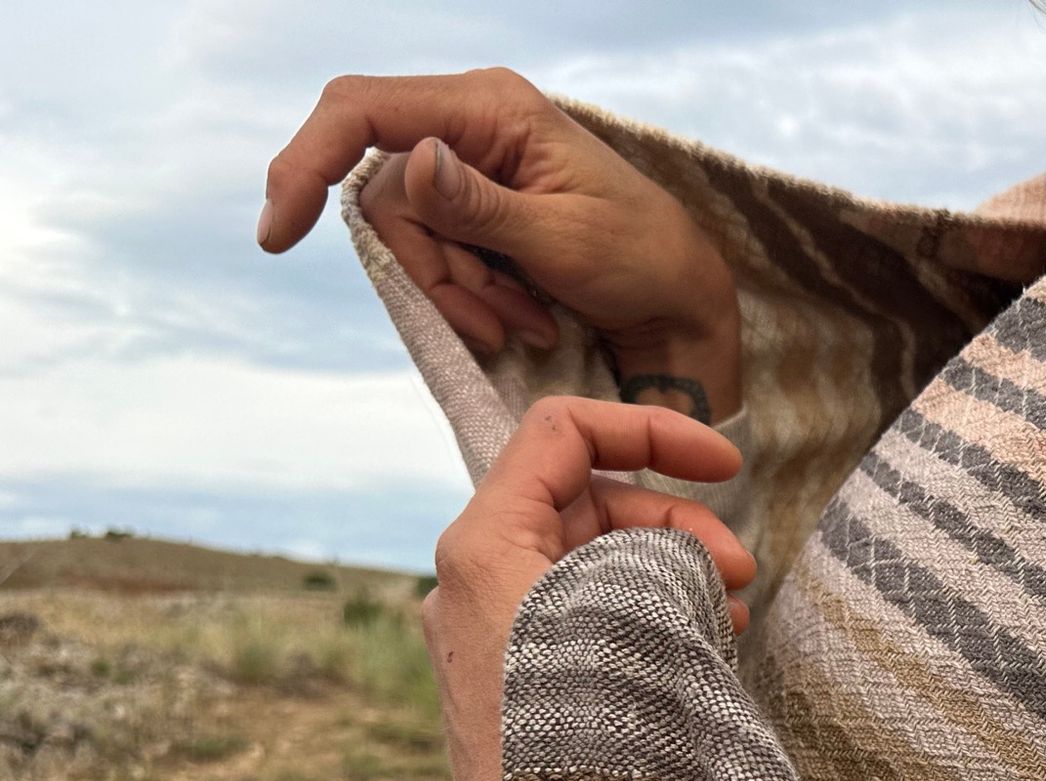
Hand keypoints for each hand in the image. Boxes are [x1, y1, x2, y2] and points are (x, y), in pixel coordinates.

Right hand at [262, 69, 740, 420]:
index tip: (279, 233)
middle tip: (497, 320)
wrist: (680, 301)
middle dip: (434, 271)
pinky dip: (473, 298)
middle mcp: (470, 124)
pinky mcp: (477, 211)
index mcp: (490, 107)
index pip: (362, 112)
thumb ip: (482, 208)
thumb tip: (413, 163)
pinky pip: (438, 257)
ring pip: (410, 239)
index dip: (306, 162)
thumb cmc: (641, 260)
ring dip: (461, 294)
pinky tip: (525, 317)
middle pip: (386, 198)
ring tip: (526, 322)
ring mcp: (471, 169)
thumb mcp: (564, 240)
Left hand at [422, 396, 753, 780]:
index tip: (730, 463)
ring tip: (726, 617)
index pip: (563, 433)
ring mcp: (488, 639)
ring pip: (589, 563)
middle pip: (585, 501)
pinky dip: (642, 616)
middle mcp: (472, 585)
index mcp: (483, 549)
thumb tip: (683, 559)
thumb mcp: (629, 618)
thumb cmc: (591, 749)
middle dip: (674, 520)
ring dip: (667, 571)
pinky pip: (580, 619)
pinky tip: (694, 651)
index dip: (653, 428)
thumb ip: (652, 555)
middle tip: (740, 573)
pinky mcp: (510, 687)